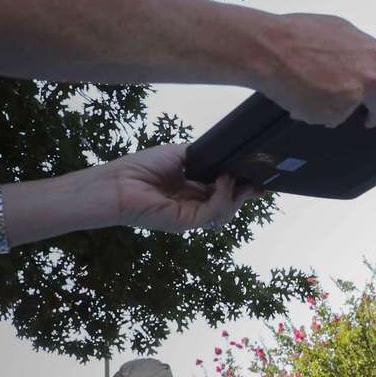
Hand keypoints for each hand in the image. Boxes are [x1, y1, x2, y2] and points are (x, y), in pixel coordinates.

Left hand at [104, 144, 260, 232]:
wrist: (119, 183)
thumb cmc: (143, 167)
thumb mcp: (180, 154)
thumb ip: (203, 156)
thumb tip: (226, 157)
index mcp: (193, 190)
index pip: (223, 191)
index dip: (241, 186)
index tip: (257, 177)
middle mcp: (195, 204)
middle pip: (229, 204)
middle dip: (245, 193)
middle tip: (256, 181)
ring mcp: (192, 215)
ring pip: (226, 212)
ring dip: (234, 194)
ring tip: (231, 176)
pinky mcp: (188, 222)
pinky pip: (214, 212)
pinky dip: (222, 196)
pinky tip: (221, 180)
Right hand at [257, 13, 375, 127]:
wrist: (268, 48)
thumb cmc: (298, 34)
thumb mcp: (342, 31)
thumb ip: (363, 51)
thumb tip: (372, 63)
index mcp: (374, 54)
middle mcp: (369, 77)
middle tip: (370, 118)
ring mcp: (351, 98)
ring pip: (354, 113)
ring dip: (341, 109)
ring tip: (316, 89)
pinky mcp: (332, 114)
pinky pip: (332, 119)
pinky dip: (319, 112)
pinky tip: (303, 94)